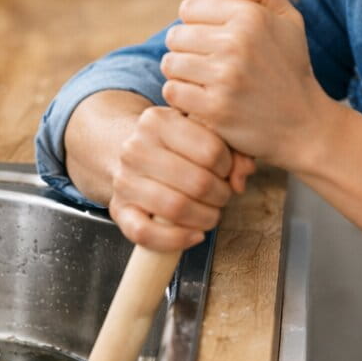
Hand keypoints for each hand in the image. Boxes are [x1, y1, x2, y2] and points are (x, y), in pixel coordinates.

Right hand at [109, 104, 254, 251]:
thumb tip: (243, 174)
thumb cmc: (174, 145)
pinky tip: (195, 235)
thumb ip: (232, 148)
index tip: (227, 171)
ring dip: (205, 218)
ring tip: (212, 214)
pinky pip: (147, 233)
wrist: (129, 154)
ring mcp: (124, 180)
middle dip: (220, 195)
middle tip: (223, 196)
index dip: (228, 167)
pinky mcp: (117, 210)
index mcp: (157, 120)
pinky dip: (177, 240)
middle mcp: (135, 148)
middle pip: (197, 182)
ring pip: (175, 208)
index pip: (210, 149)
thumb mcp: (200, 132)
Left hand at [160, 0, 329, 169]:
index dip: (197, 24)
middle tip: (207, 64)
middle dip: (186, 49)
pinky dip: (182, 97)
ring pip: (171, 63)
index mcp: (250, 16)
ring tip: (204, 82)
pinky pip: (173, 91)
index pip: (188, 8)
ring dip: (182, 74)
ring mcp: (225, 76)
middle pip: (175, 36)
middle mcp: (237, 42)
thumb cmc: (290, 68)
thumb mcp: (289, 19)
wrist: (304, 125)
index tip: (213, 40)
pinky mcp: (215, 108)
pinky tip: (200, 100)